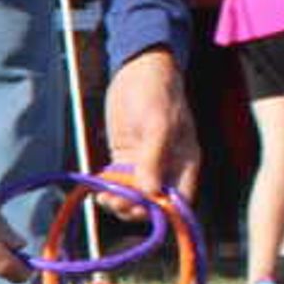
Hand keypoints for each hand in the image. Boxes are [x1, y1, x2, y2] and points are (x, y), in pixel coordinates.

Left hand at [102, 47, 199, 205]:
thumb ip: (154, 159)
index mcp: (185, 163)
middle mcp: (168, 168)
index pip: (179, 202)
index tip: (139, 210)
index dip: (163, 213)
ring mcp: (146, 164)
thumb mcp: (157, 125)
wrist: (137, 70)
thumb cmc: (156, 93)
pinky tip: (98, 187)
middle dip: (134, 208)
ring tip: (103, 197)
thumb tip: (151, 192)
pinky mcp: (126, 158)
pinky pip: (120, 182)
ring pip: (134, 196)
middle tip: (112, 201)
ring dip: (119, 201)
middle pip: (154, 204)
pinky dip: (110, 188)